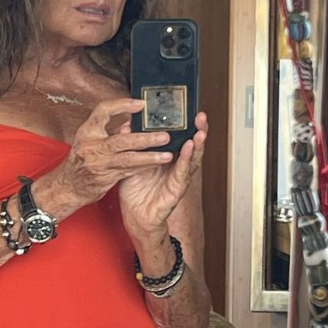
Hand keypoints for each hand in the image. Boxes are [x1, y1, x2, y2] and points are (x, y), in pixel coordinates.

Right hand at [51, 98, 177, 208]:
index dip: (122, 105)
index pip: (103, 111)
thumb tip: (131, 123)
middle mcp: (91, 146)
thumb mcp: (90, 140)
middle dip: (145, 138)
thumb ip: (110, 130)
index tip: (141, 104)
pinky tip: (156, 164)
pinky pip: (128, 171)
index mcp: (87, 132)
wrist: (68, 186)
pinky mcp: (105, 178)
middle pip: (121, 140)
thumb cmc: (81, 160)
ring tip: (167, 155)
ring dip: (150, 157)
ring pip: (128, 159)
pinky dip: (143, 167)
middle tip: (164, 136)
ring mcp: (98, 164)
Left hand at [118, 112, 208, 235]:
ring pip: (193, 158)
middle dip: (198, 130)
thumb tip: (127, 125)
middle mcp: (176, 166)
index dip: (186, 125)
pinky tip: (189, 148)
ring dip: (198, 143)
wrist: (135, 217)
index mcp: (166, 159)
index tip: (188, 110)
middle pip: (191, 145)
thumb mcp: (131, 163)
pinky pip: (183, 172)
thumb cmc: (136, 192)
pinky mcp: (177, 189)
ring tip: (200, 130)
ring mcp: (179, 177)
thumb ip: (131, 145)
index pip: (180, 138)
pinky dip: (187, 159)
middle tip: (200, 116)